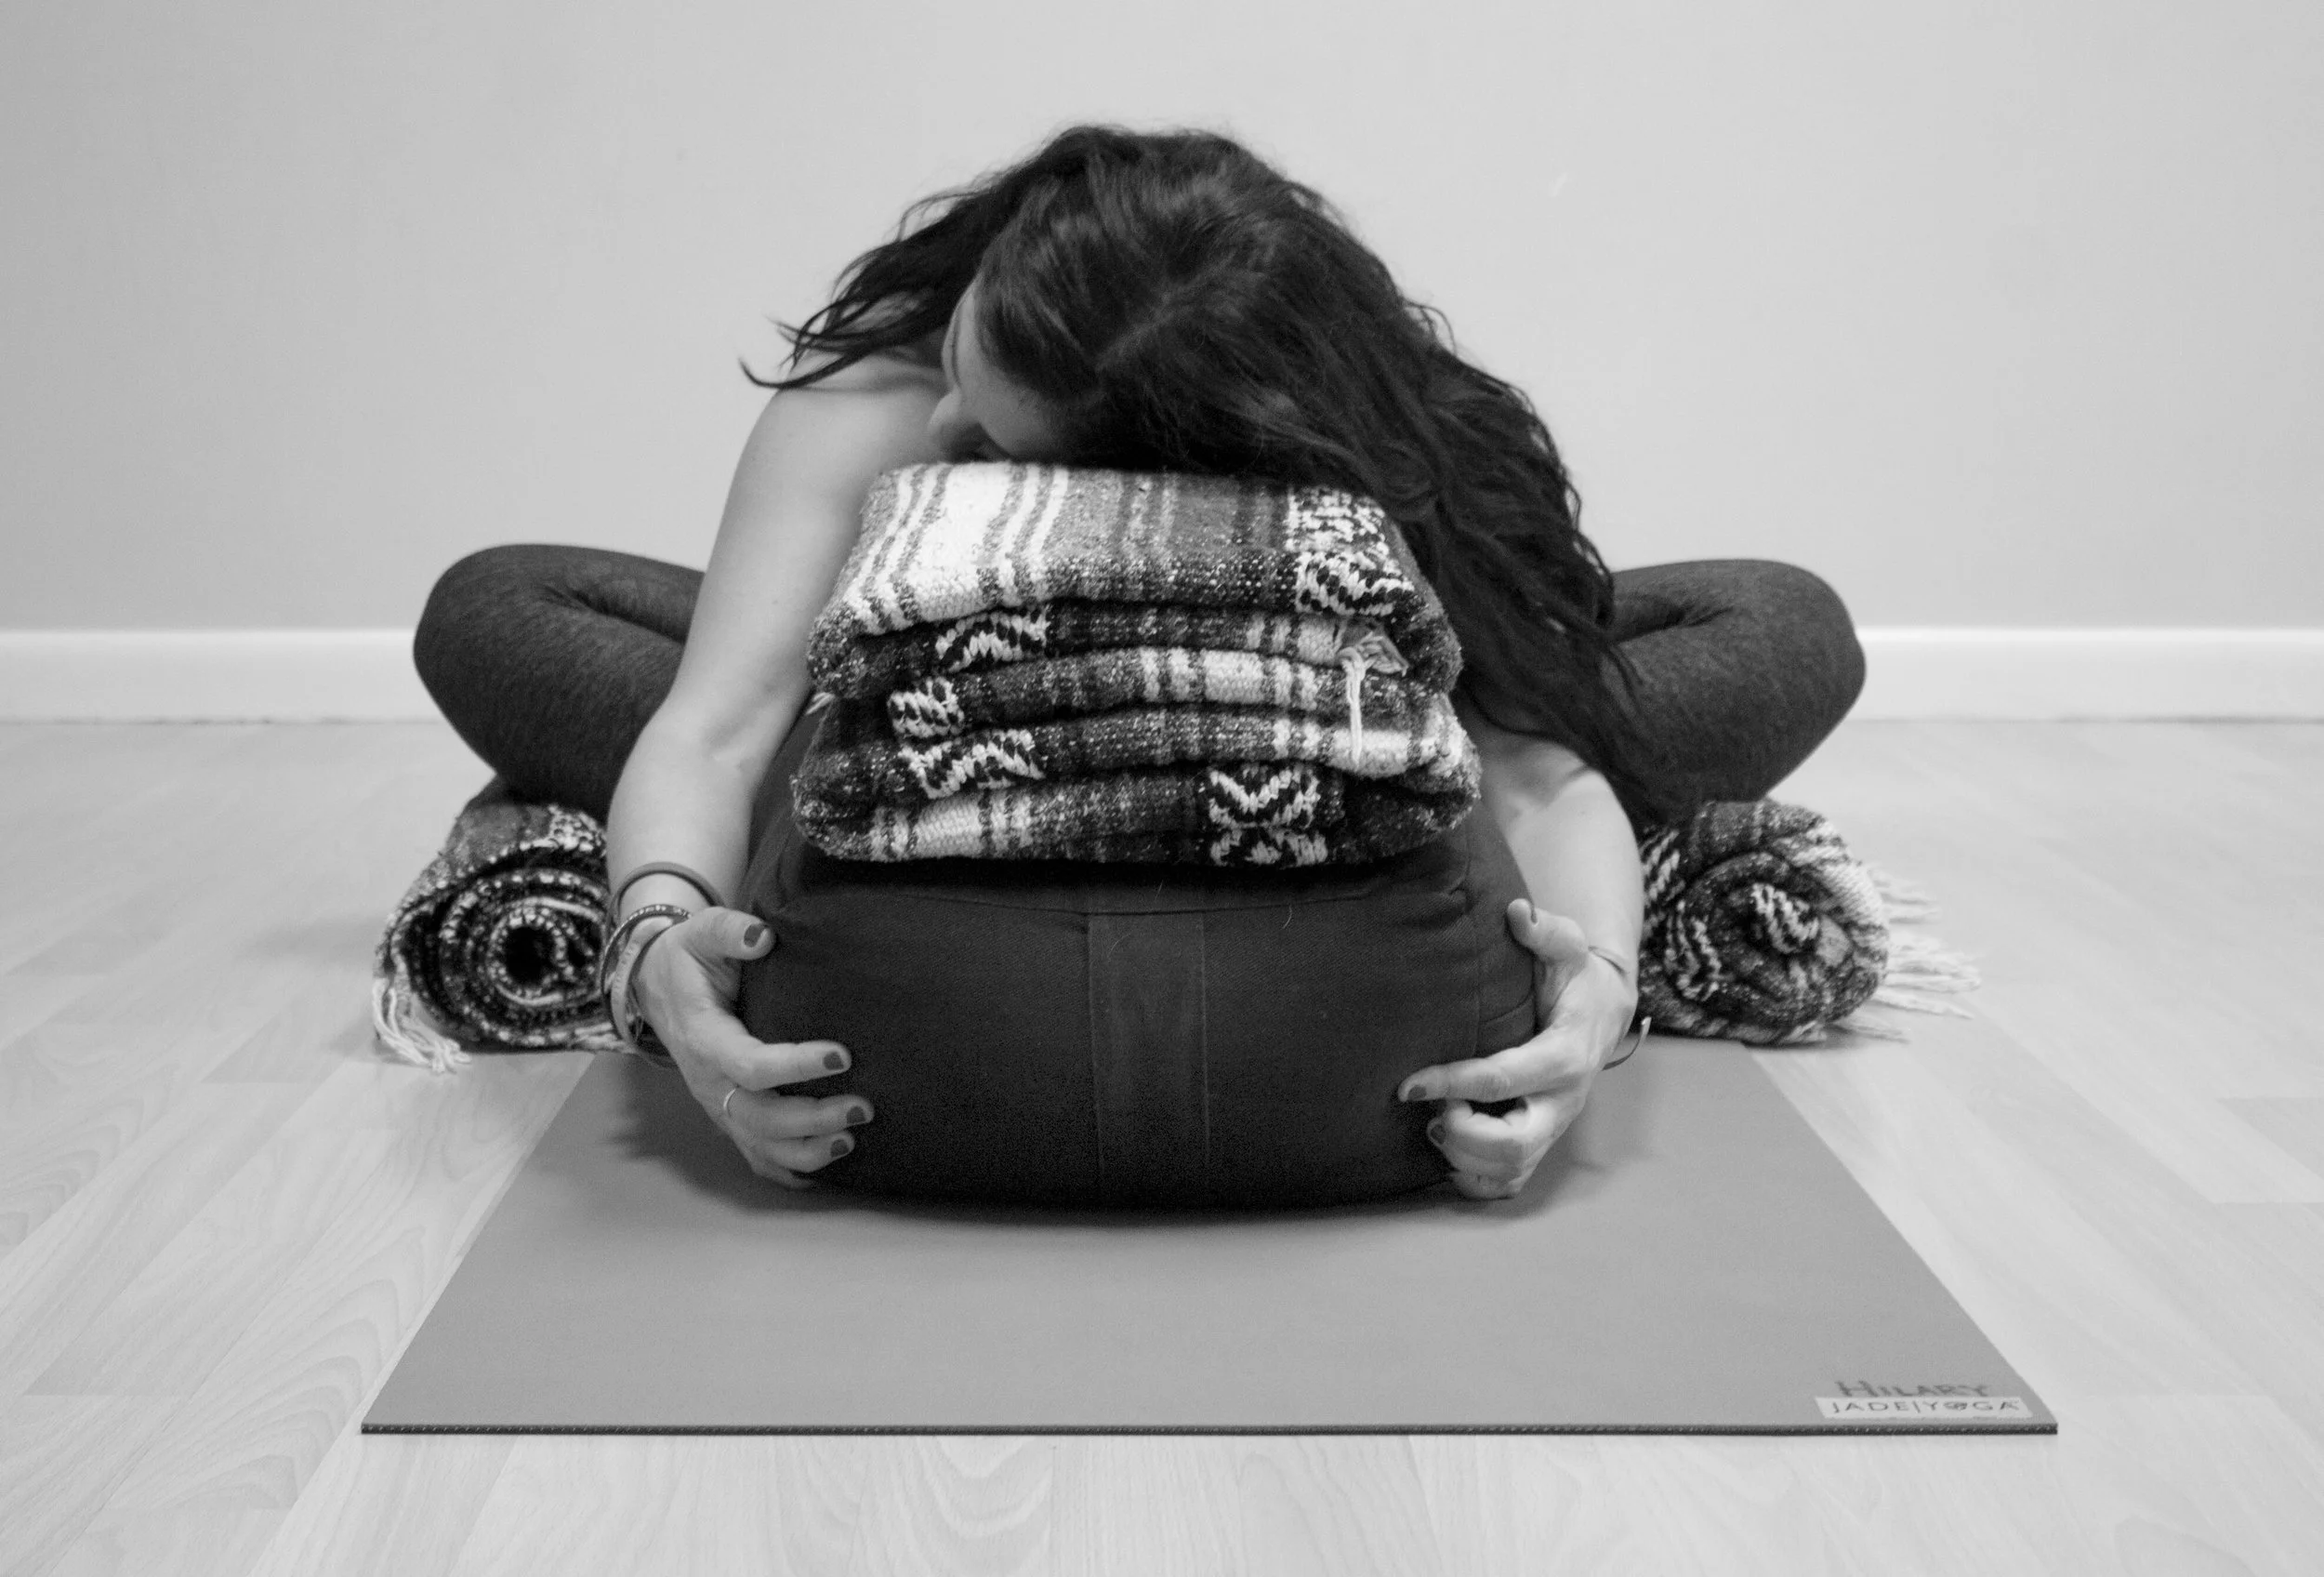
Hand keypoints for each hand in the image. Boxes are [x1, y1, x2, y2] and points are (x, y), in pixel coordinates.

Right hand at [630, 907, 872, 1189]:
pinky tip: (826, 1166)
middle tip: (863, 1107)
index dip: (795, 1066)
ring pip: (760, 1145)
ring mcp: (718, 1104)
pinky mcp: (728, 1115)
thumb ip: (729, 930)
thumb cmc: (687, 960)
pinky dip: (789, 1169)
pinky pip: (755, 1156)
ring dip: (807, 1151)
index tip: (842, 1056)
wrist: (657, 988)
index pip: (750, 1065)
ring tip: (852, 1139)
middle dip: (813, 1119)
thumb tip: (762, 937)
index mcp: (704, 1038)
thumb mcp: (701, 932)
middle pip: (760, 1117)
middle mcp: (710, 1082)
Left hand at [1395, 900, 1640, 1200]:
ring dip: (1461, 1155)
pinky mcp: (1541, 1145)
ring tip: (1436, 1120)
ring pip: (1508, 1171)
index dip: (1451, 1082)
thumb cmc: (1573, 977)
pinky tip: (1447, 1146)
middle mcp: (1563, 1102)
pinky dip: (1471, 1178)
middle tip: (1429, 1110)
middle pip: (1513, 1145)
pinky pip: (1506, 1185)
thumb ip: (1546, 930)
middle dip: (1460, 1134)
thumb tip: (1517, 912)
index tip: (1407, 1082)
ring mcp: (1553, 1129)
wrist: (1601, 1012)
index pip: (1503, 1078)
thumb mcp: (1568, 947)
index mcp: (1566, 1056)